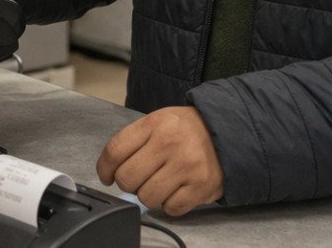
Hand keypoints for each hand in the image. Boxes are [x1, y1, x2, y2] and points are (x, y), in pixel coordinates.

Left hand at [96, 106, 223, 216]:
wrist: (226, 132)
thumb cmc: (186, 130)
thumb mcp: (158, 121)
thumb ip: (134, 141)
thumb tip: (111, 172)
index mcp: (155, 124)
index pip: (115, 151)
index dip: (104, 169)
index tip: (107, 176)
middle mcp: (170, 143)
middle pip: (127, 178)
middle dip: (128, 183)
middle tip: (139, 178)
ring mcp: (186, 165)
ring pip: (147, 197)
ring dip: (149, 195)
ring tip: (160, 183)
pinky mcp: (201, 186)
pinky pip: (170, 208)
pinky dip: (170, 204)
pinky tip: (176, 190)